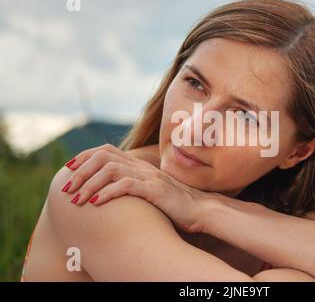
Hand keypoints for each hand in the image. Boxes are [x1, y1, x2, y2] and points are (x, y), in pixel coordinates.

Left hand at [61, 143, 214, 232]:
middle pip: (104, 157)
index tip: (69, 168)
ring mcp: (149, 176)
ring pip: (110, 170)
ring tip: (77, 199)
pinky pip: (126, 186)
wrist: (200, 209)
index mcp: (140, 165)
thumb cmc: (174, 204)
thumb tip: (111, 190)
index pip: (107, 150)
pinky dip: (107, 193)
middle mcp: (142, 166)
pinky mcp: (155, 190)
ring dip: (89, 184)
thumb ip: (133, 185)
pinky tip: (96, 204)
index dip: (84, 156)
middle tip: (67, 188)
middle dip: (81, 171)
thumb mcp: (150, 190)